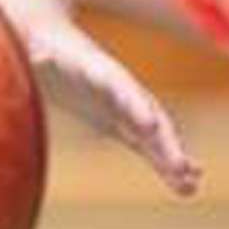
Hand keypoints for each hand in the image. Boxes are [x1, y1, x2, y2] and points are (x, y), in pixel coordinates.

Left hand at [0, 0, 201, 196]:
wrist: (55, 42)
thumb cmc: (43, 47)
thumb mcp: (38, 48)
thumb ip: (41, 55)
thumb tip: (38, 57)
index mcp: (99, 70)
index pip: (122, 88)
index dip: (135, 104)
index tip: (149, 125)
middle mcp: (122, 89)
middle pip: (149, 115)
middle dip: (165, 141)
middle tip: (180, 167)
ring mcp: (125, 106)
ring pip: (156, 134)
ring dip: (172, 158)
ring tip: (190, 187)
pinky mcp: (121, 122)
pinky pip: (148, 145)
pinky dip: (164, 163)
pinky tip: (183, 183)